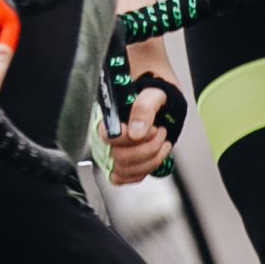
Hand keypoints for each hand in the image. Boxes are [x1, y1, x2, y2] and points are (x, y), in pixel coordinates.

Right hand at [108, 35, 180, 183]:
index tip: (152, 128)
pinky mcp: (119, 160)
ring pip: (123, 170)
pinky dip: (142, 171)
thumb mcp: (154, 91)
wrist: (154, 86)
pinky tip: (155, 157)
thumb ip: (144, 108)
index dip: (132, 138)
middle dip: (147, 149)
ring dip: (149, 160)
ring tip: (162, 142)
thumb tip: (136, 133)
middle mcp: (102, 136)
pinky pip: (123, 177)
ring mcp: (110, 150)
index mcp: (106, 116)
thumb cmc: (152, 86)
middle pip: (118, 159)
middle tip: (161, 132)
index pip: (109, 138)